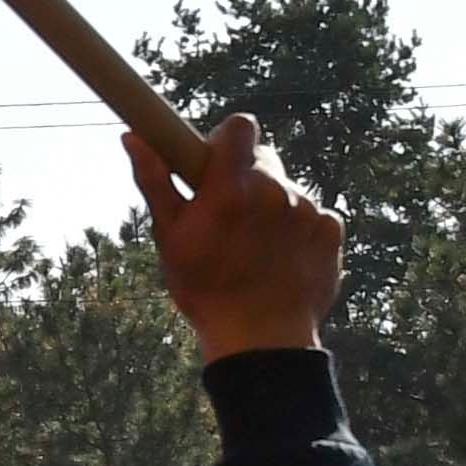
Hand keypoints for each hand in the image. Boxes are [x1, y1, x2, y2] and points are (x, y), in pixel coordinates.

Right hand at [127, 112, 340, 360]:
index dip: (226, 139)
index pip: (240, 127)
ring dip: (271, 206)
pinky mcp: (332, 231)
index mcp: (231, 188)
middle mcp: (275, 192)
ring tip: (256, 246)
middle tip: (229, 215)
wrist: (261, 338)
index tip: (214, 162)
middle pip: (264, 160)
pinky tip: (281, 256)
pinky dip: (299, 227)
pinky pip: (314, 213)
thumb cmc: (206, 290)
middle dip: (245, 178)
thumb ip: (155, 181)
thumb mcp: (170, 237)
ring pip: (287, 189)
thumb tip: (133, 137)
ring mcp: (308, 211)